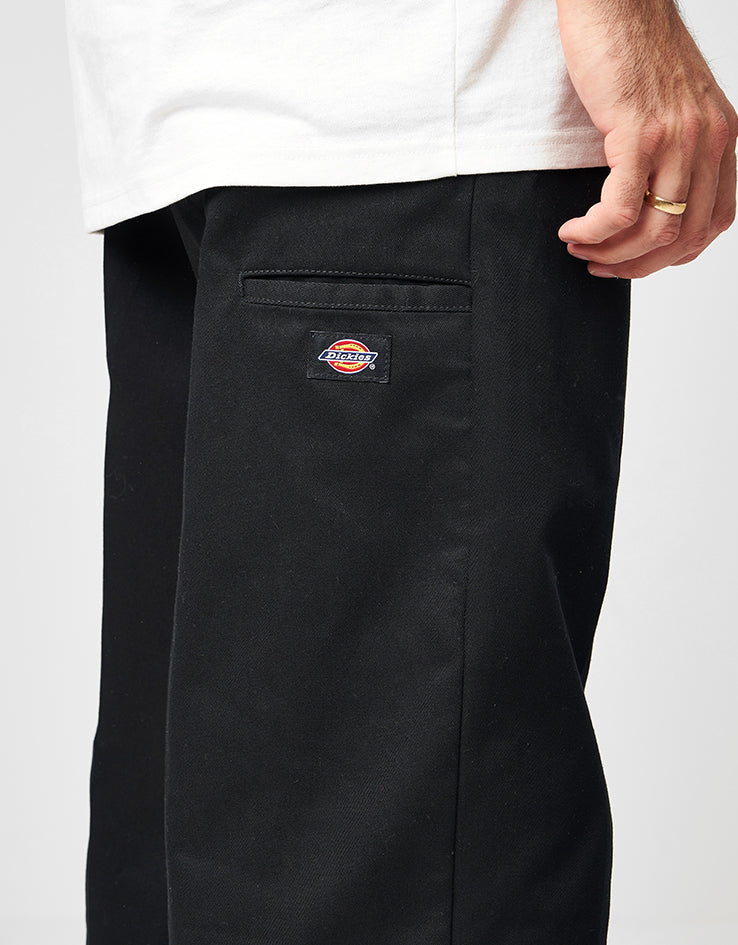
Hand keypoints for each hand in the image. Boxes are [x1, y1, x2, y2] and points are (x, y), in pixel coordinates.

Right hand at [556, 0, 736, 277]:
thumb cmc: (632, 46)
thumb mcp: (672, 105)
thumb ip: (673, 149)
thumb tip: (648, 196)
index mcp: (720, 135)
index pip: (715, 220)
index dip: (674, 254)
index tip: (638, 258)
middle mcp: (707, 139)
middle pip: (685, 235)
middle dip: (638, 265)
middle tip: (602, 264)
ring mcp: (676, 136)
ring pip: (655, 230)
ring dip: (613, 253)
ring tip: (581, 247)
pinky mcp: (638, 132)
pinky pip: (621, 208)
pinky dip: (594, 230)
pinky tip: (573, 228)